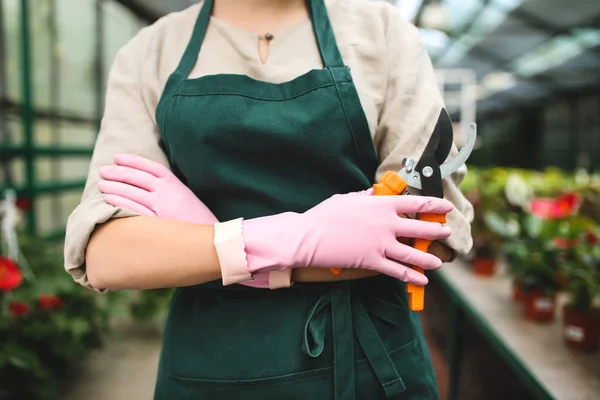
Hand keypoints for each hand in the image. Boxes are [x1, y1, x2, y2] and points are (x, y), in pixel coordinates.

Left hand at [97, 154, 275, 287]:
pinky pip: (133, 210)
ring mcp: (161, 207)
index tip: (118, 157)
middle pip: (137, 178)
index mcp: (176, 184)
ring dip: (114, 186)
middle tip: (103, 170)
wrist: (213, 240)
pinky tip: (108, 200)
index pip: (150, 167)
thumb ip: (172, 190)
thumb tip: (152, 186)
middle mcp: (167, 193)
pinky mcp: (156, 223)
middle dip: (118, 172)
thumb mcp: (188, 198)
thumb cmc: (200, 221)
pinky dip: (119, 203)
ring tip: (101, 184)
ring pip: (132, 193)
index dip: (133, 161)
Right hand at [242, 191, 452, 285]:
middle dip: (436, 231)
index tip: (446, 207)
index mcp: (381, 204)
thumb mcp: (346, 199)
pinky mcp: (373, 261)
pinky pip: (398, 271)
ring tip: (438, 263)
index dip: (435, 205)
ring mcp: (381, 244)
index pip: (416, 204)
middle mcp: (386, 223)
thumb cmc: (325, 215)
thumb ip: (364, 197)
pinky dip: (412, 277)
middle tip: (445, 233)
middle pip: (420, 229)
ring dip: (429, 259)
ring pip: (413, 254)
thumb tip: (372, 193)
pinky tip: (422, 280)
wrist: (309, 236)